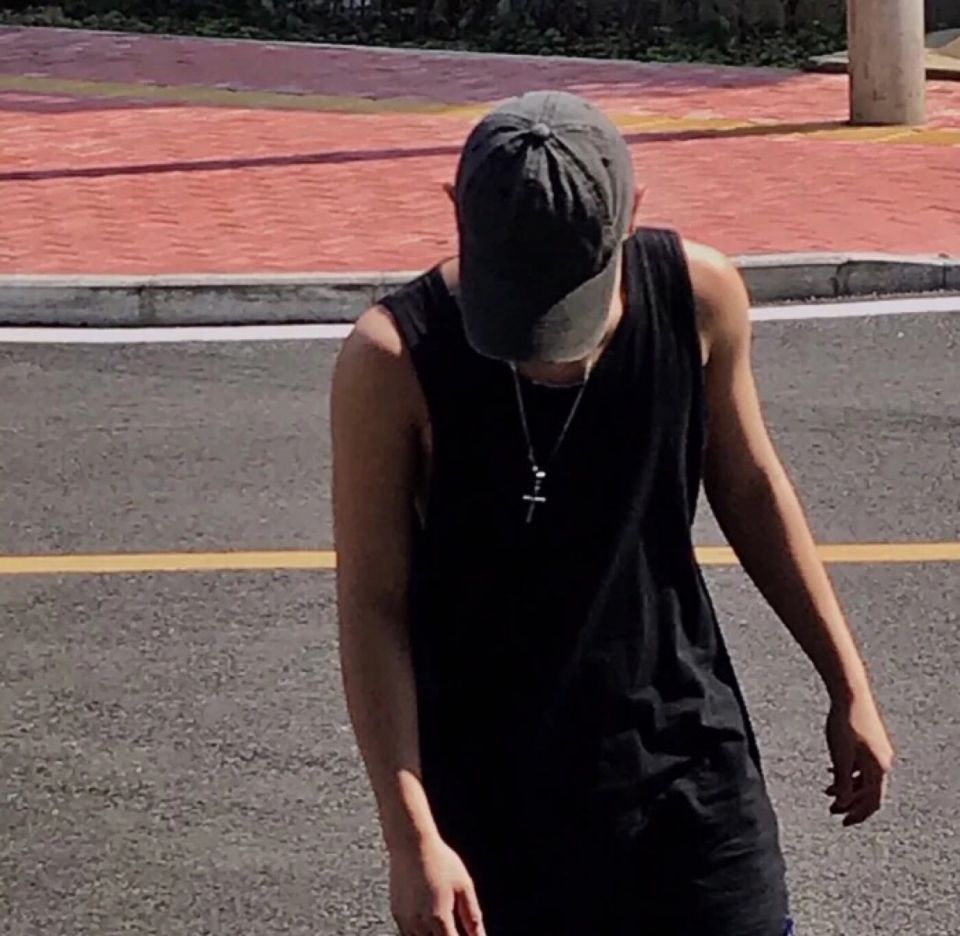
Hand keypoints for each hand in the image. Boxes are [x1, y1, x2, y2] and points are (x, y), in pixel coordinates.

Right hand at [389, 833, 485, 935]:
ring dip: (432, 935)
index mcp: (438, 918)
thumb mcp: (463, 885)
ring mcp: (405, 920)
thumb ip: (472, 915)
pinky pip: (408, 933)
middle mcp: (419, 924)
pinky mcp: (396, 913)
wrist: (411, 844)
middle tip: (454, 926)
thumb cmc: (439, 861)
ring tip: (442, 923)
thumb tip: (479, 935)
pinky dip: (419, 932)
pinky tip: (428, 921)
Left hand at [825, 692, 894, 825]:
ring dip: (847, 788)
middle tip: (832, 810)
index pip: (872, 801)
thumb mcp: (841, 756)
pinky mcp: (870, 741)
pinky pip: (861, 765)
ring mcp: (878, 751)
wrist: (850, 693)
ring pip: (864, 778)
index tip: (842, 823)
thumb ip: (843, 781)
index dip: (858, 815)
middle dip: (850, 803)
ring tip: (827, 791)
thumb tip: (844, 804)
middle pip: (869, 792)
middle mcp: (883, 761)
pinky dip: (848, 773)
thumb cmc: (844, 723)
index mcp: (879, 768)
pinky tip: (831, 772)